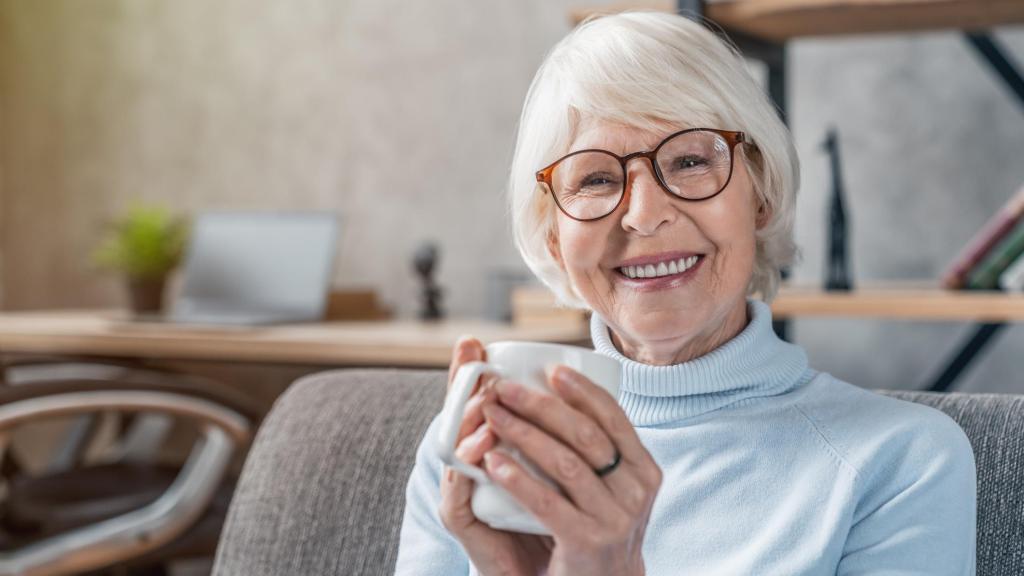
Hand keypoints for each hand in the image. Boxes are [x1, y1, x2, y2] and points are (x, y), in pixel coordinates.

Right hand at [438, 337, 554, 574]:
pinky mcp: (460, 522)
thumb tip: (575, 381)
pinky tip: (486, 447)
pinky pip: (458, 491)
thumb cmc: (556, 518)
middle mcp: (466, 468)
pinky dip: (472, 466)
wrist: (546, 575)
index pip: (468, 404)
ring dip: (468, 418)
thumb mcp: (560, 470)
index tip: (471, 341)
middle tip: (475, 356)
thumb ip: (562, 434)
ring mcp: (459, 493)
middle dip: (464, 383)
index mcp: (485, 450)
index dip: (465, 372)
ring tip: (486, 398)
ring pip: (453, 447)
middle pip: (455, 417)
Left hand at [480, 365, 661, 575]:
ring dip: (523, 434)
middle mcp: (635, 492)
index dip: (582, 390)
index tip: (551, 370)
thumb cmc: (596, 525)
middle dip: (541, 405)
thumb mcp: (611, 485)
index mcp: (643, 469)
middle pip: (585, 434)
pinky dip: (518, 478)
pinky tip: (493, 462)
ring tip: (492, 416)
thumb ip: (597, 448)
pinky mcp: (587, 542)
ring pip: (565, 464)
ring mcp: (614, 519)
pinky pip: (548, 502)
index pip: (613, 418)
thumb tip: (563, 387)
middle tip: (504, 389)